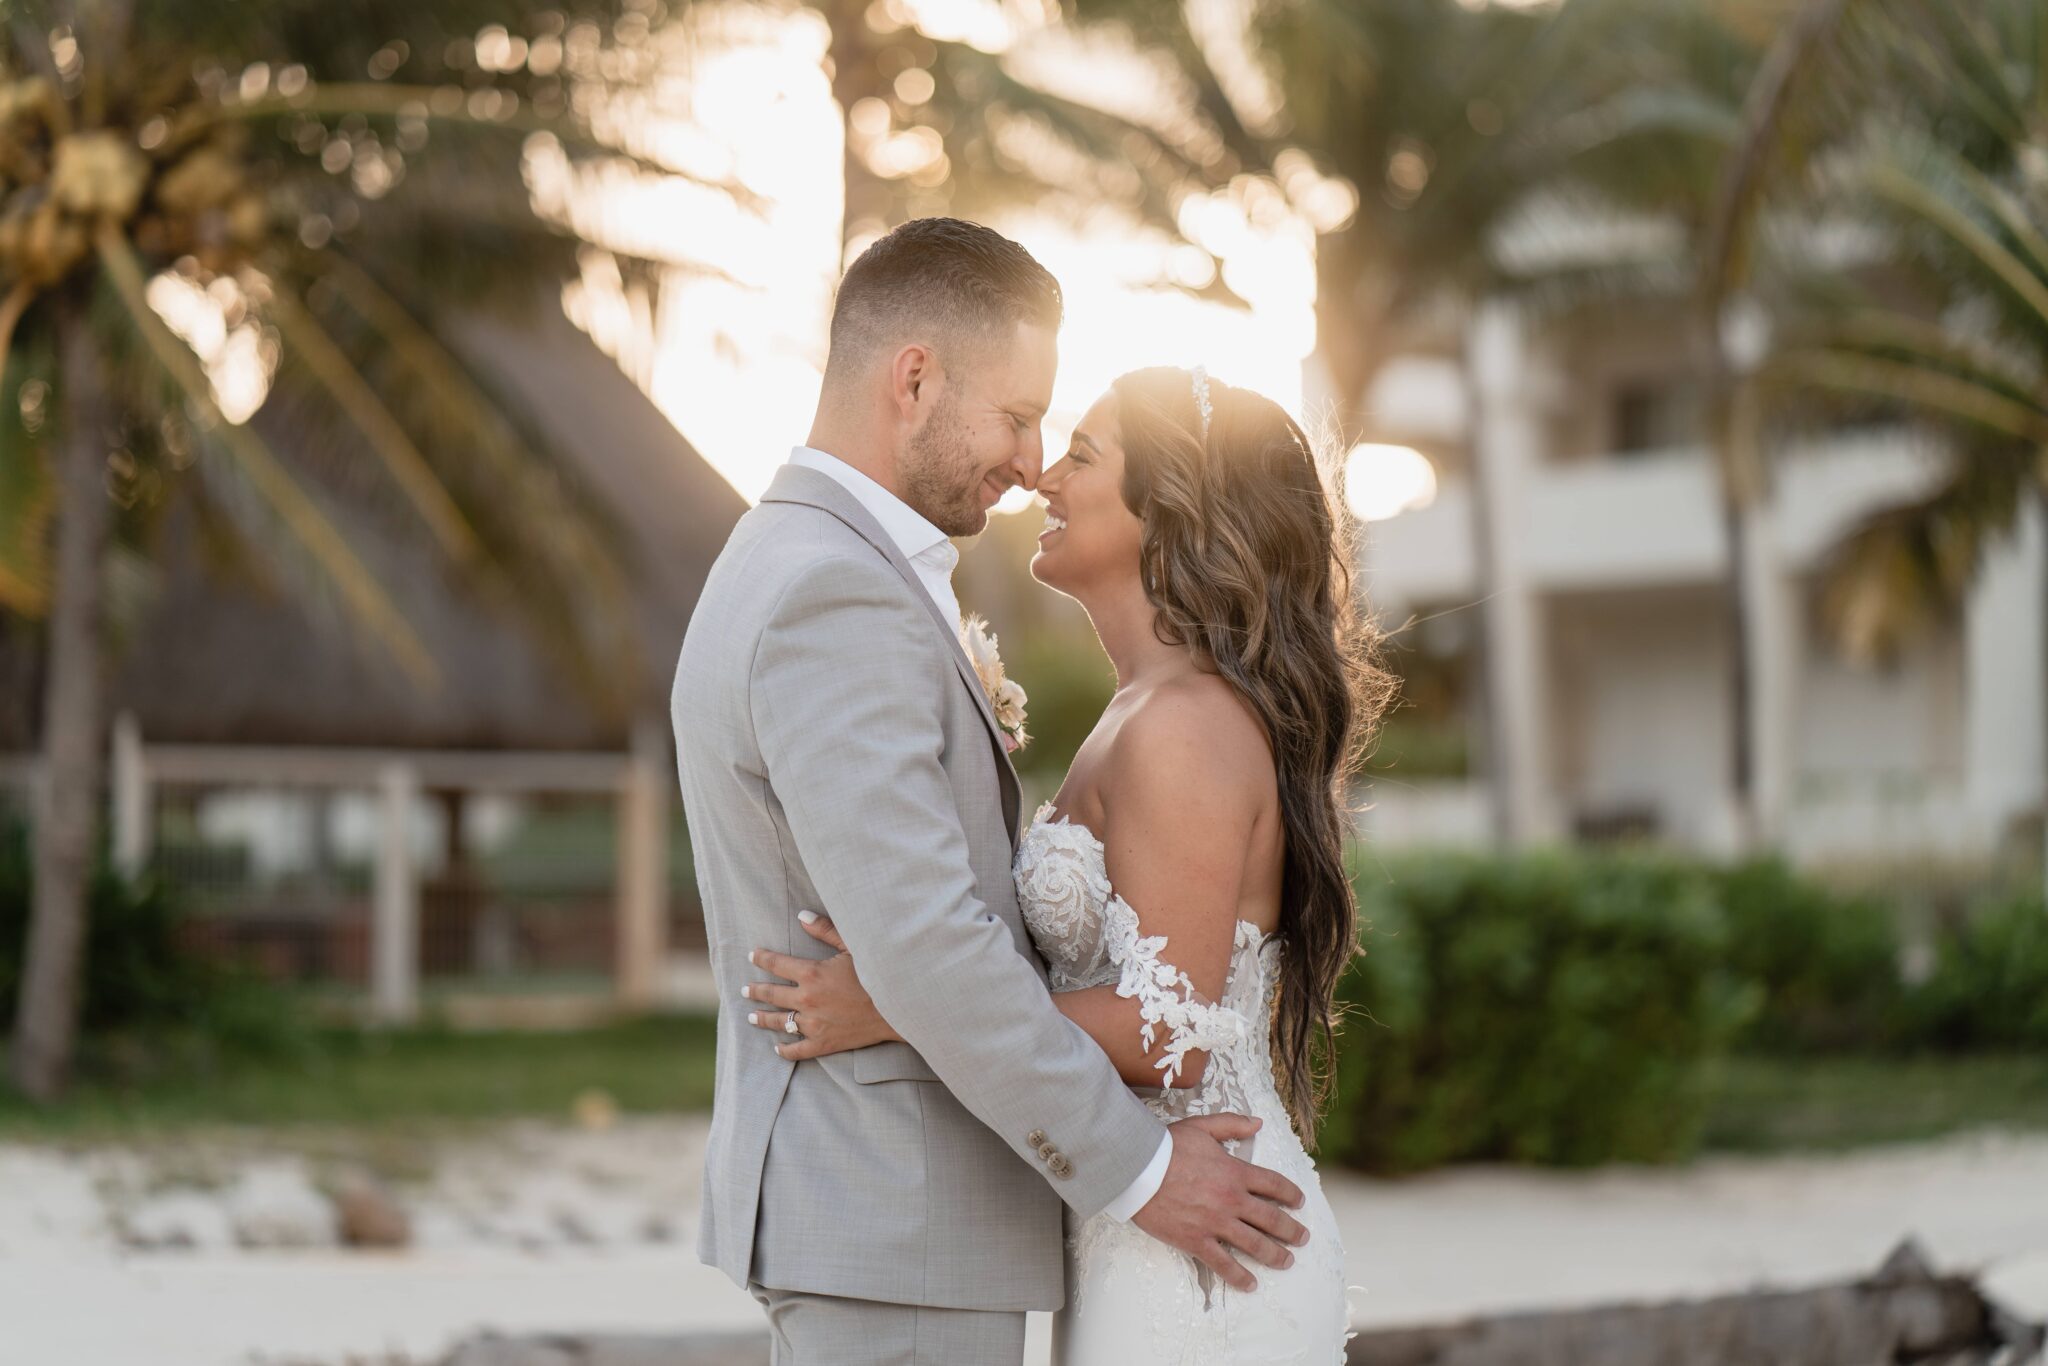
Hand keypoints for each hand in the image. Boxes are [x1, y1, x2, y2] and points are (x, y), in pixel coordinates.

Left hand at [743, 912, 901, 1058]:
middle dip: (755, 990)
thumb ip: (825, 930)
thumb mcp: (853, 946)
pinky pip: (797, 1049)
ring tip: (751, 1017)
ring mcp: (814, 1024)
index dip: (762, 958)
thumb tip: (802, 916)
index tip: (753, 955)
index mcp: (812, 973)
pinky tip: (777, 1047)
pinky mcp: (824, 1043)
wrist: (898, 1008)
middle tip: (745, 989)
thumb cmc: (877, 973)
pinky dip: (785, 1049)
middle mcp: (807, 1000)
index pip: (776, 964)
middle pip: (772, 994)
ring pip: (779, 1022)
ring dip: (763, 1018)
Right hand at [1131, 1113, 1308, 1292]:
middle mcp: (1232, 1200)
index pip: (1274, 1185)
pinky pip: (1223, 1264)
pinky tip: (1251, 1284)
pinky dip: (1240, 1276)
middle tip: (1302, 1238)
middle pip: (1272, 1219)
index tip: (1299, 1202)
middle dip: (1291, 1230)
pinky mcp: (1197, 1241)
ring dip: (1275, 1255)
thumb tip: (1257, 1123)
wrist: (1137, 1169)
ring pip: (1255, 1245)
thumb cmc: (1166, 1146)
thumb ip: (1232, 1124)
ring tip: (1287, 1261)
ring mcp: (1216, 1223)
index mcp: (1235, 1172)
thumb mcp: (1202, 1127)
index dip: (1291, 1194)